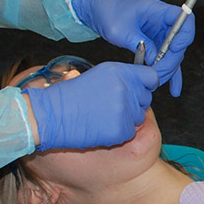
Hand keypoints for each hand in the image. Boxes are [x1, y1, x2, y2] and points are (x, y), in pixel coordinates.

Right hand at [24, 61, 159, 149]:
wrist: (52, 116)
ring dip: (126, 118)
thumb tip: (136, 84)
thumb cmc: (68, 96)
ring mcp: (125, 110)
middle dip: (134, 103)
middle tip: (111, 106)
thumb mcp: (96, 75)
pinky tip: (101, 127)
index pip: (151, 76)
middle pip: (146, 98)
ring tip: (103, 116)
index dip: (146, 84)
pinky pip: (129, 132)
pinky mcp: (122, 129)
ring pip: (138, 117)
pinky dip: (118, 133)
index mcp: (119, 71)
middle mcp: (126, 88)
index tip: (140, 89)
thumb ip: (120, 78)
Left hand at [72, 0, 194, 96]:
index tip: (174, 49)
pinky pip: (167, 60)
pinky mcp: (157, 44)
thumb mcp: (122, 30)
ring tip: (155, 83)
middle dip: (170, 62)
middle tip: (156, 75)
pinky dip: (169, 73)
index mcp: (158, 10)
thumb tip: (155, 59)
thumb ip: (140, 44)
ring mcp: (161, 34)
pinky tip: (173, 88)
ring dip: (168, 70)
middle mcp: (164, 22)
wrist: (101, 10)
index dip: (184, 36)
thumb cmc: (110, 13)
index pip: (185, 20)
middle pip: (180, 43)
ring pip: (174, 55)